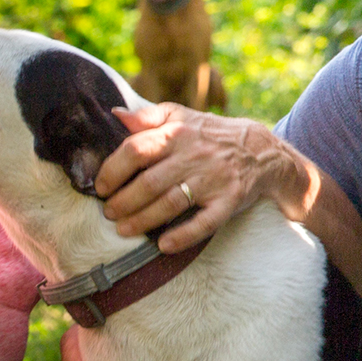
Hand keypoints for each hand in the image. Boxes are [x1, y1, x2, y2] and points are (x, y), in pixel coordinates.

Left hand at [93, 106, 300, 252]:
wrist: (260, 150)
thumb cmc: (209, 134)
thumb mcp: (181, 116)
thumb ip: (148, 117)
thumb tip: (115, 114)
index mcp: (177, 132)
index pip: (137, 150)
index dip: (113, 171)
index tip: (101, 187)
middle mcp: (194, 155)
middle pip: (150, 182)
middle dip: (124, 202)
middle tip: (109, 213)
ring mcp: (213, 179)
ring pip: (171, 203)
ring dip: (143, 220)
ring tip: (124, 230)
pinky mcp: (229, 201)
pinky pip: (205, 222)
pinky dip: (183, 237)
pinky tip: (163, 246)